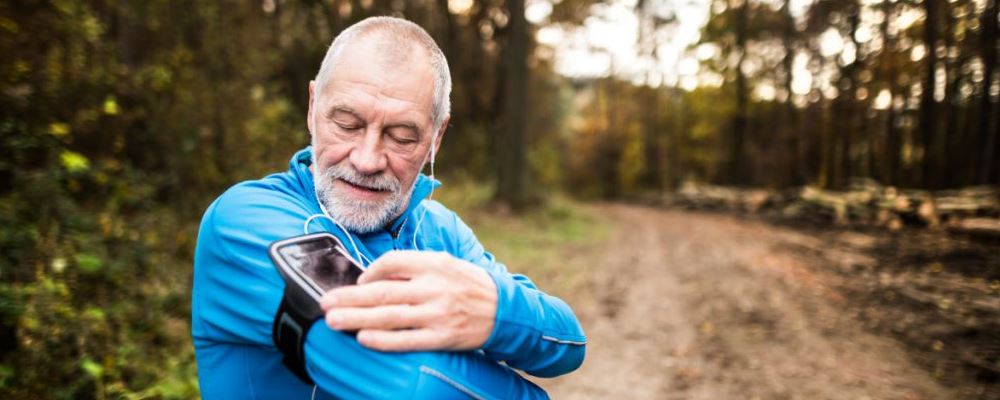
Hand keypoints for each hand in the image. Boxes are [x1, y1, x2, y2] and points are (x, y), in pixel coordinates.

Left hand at [319, 250, 497, 351]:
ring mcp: (438, 313)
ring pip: (390, 316)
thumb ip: (412, 268)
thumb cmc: (467, 284)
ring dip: (357, 318)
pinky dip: (383, 339)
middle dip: (350, 298)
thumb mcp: (444, 264)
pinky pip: (407, 339)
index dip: (369, 272)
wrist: (503, 308)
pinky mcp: (442, 336)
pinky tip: (363, 338)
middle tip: (325, 303)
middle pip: (383, 292)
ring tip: (334, 321)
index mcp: (434, 263)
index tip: (356, 282)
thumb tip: (374, 277)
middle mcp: (434, 287)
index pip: (393, 262)